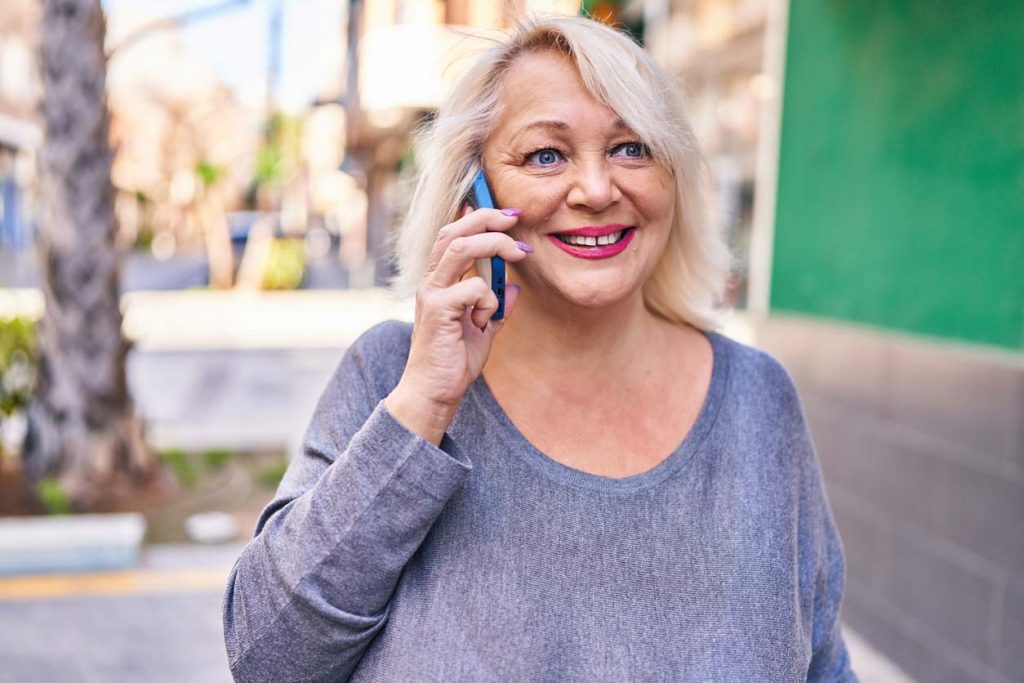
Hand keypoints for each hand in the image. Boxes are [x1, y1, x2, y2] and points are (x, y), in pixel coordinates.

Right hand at [384, 207, 530, 443]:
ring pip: (461, 248)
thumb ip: (496, 308)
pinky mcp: (437, 310)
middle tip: (516, 220)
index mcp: (440, 282)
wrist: (434, 391)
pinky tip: (485, 321)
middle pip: (455, 231)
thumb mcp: (483, 330)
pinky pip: (472, 288)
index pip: (453, 235)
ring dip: (494, 244)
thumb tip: (514, 289)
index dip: (479, 217)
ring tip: (518, 253)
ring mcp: (432, 293)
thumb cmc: (454, 361)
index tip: (508, 215)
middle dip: (488, 218)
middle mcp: (432, 282)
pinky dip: (490, 298)